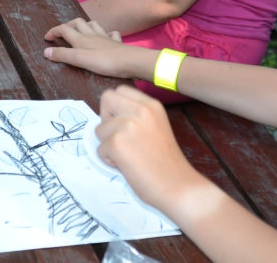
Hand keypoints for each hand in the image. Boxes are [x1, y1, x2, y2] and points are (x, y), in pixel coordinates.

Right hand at [44, 18, 133, 77]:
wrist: (130, 61)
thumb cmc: (104, 61)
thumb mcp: (79, 59)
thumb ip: (63, 55)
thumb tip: (46, 51)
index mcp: (81, 39)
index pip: (64, 29)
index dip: (53, 31)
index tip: (46, 37)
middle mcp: (92, 35)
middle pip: (78, 23)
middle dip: (68, 25)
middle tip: (63, 33)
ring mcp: (106, 38)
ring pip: (93, 25)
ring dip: (86, 26)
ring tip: (82, 32)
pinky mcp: (117, 44)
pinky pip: (111, 34)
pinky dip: (106, 34)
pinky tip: (107, 37)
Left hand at [96, 85, 196, 207]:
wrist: (177, 185)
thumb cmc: (166, 163)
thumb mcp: (156, 126)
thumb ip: (136, 116)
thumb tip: (109, 116)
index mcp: (152, 105)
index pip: (120, 90)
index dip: (116, 107)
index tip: (124, 124)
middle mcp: (141, 110)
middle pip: (106, 98)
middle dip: (106, 118)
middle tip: (120, 137)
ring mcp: (128, 125)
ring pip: (99, 129)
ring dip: (108, 145)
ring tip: (128, 156)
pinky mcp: (117, 143)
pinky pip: (99, 149)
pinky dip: (108, 160)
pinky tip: (127, 166)